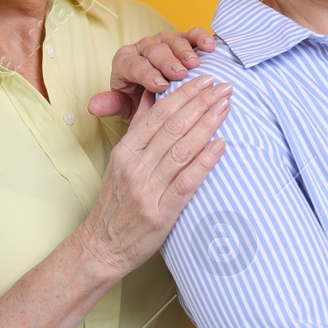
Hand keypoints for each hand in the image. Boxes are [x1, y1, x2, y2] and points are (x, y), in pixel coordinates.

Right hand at [74, 74, 230, 278]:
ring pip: (182, 149)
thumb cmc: (115, 203)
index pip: (158, 115)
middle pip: (173, 127)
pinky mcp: (161, 213)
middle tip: (224, 87)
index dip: (184, 95)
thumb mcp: (119, 161)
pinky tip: (221, 145)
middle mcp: (135, 167)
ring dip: (207, 125)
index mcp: (125, 151)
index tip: (205, 80)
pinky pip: (187, 181)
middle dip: (201, 103)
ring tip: (226, 107)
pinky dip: (206, 161)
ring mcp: (148, 190)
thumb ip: (137, 129)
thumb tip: (150, 97)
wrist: (102, 247)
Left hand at [88, 27, 215, 121]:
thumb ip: (113, 105)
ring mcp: (163, 41)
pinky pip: (191, 34)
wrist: (162, 96)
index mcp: (125, 62)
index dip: (147, 74)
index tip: (160, 86)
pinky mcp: (183, 39)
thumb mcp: (127, 107)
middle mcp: (143, 47)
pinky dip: (200, 38)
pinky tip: (209, 47)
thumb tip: (93, 106)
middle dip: (167, 62)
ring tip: (194, 64)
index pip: (134, 65)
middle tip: (179, 74)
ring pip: (172, 40)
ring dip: (184, 51)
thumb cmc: (142, 102)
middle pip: (154, 50)